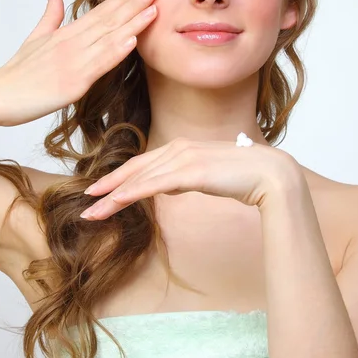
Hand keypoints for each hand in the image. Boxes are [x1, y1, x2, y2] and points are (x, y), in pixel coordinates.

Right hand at [0, 0, 157, 126]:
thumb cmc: (17, 71)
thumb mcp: (35, 37)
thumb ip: (50, 14)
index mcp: (65, 34)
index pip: (99, 12)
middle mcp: (72, 43)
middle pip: (108, 20)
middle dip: (133, 4)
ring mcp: (74, 62)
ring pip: (108, 39)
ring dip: (132, 23)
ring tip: (153, 9)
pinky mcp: (73, 82)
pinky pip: (99, 65)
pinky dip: (116, 52)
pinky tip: (132, 40)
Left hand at [79, 137, 301, 218]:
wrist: (270, 174)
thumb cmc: (241, 176)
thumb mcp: (206, 175)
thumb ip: (185, 176)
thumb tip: (171, 184)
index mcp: (180, 148)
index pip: (142, 164)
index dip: (118, 176)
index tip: (100, 189)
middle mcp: (177, 149)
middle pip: (134, 169)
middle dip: (108, 185)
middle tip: (86, 200)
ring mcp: (183, 158)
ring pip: (139, 178)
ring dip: (113, 195)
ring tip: (93, 210)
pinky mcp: (190, 172)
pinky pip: (153, 184)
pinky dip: (131, 193)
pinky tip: (116, 201)